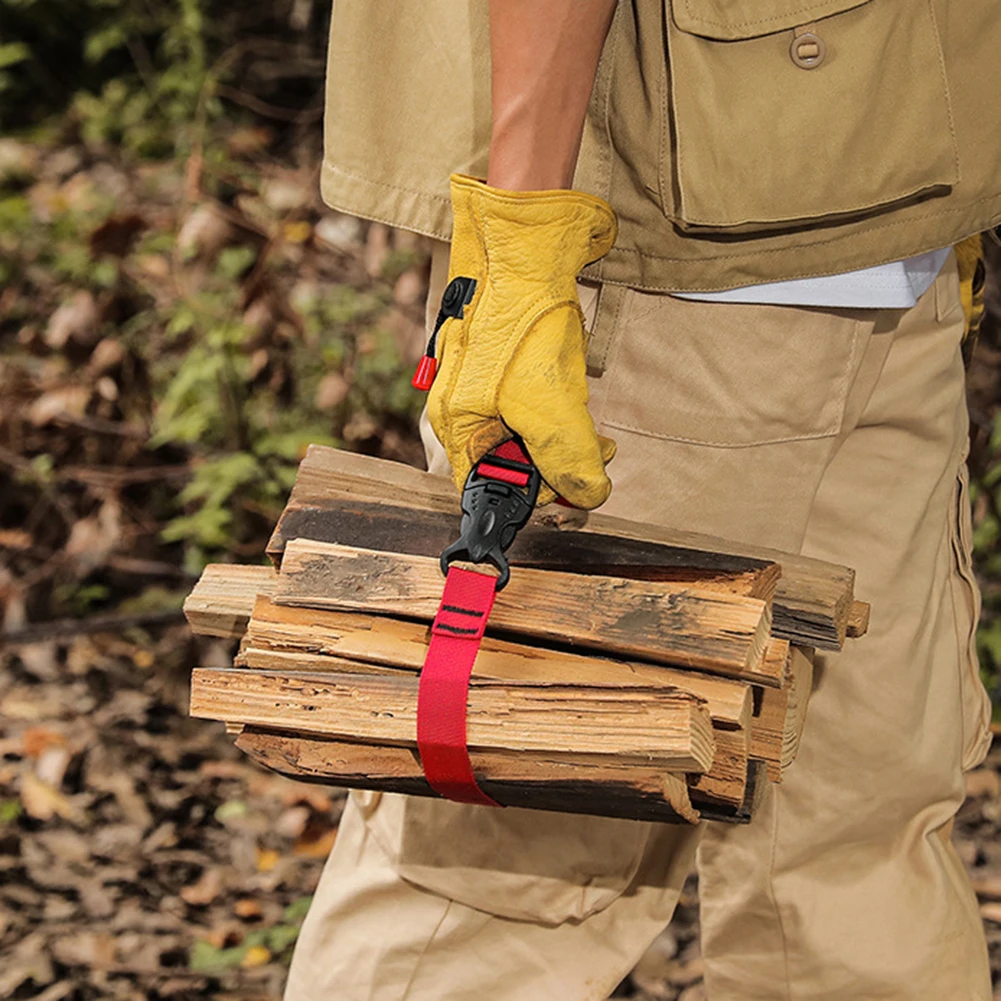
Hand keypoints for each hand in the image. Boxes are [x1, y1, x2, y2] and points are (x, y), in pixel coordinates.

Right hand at [427, 174, 616, 507]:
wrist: (528, 245)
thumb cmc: (520, 318)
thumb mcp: (548, 402)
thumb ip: (567, 457)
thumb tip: (589, 495)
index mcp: (456, 424)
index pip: (486, 488)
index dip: (531, 500)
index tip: (573, 500)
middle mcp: (464, 409)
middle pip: (510, 464)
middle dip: (558, 468)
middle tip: (597, 464)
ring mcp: (486, 386)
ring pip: (529, 436)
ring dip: (567, 442)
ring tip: (597, 435)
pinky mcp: (509, 366)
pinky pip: (536, 407)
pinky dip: (564, 413)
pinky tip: (581, 402)